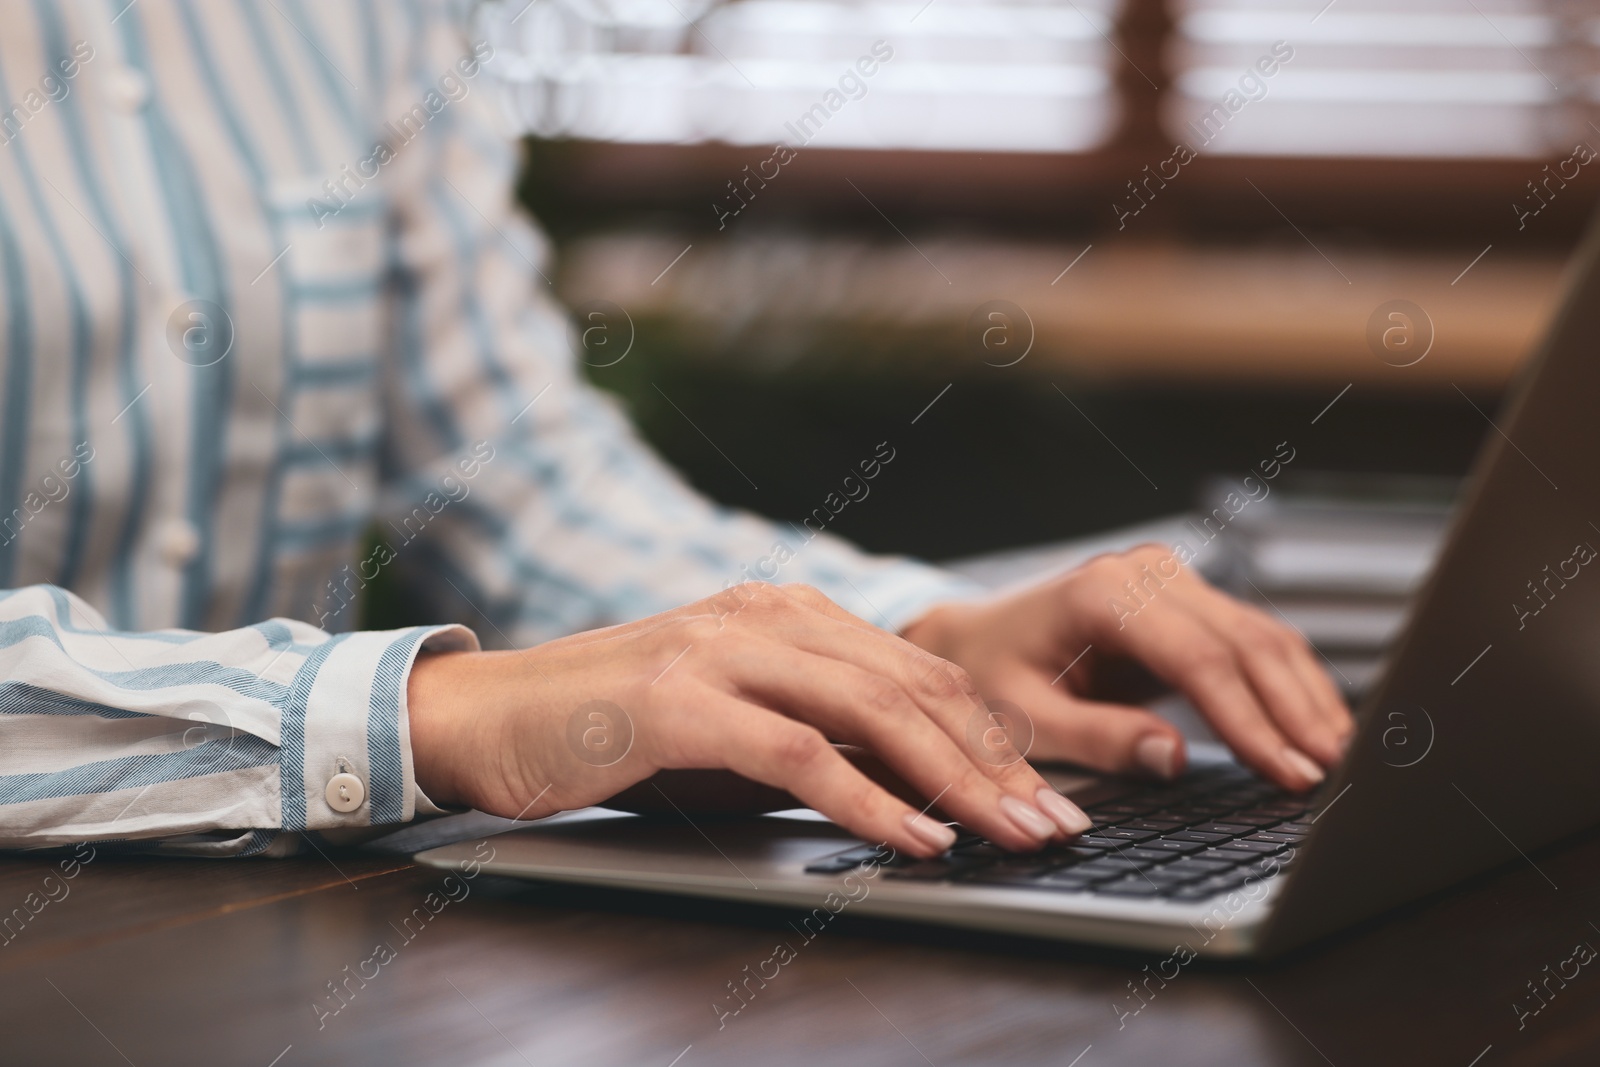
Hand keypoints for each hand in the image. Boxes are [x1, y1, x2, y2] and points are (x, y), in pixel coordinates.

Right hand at [407, 583, 1092, 857]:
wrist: (489, 718)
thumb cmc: (615, 729)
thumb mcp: (735, 726)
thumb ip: (818, 738)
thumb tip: (918, 789)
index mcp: (788, 610)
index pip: (920, 672)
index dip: (995, 736)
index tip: (1048, 794)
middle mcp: (765, 614)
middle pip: (913, 689)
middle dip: (996, 764)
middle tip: (1056, 825)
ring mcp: (721, 648)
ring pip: (870, 712)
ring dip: (952, 782)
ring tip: (1010, 836)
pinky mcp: (679, 700)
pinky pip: (796, 752)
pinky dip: (865, 799)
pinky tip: (914, 838)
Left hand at [900, 544, 1352, 790]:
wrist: (977, 638)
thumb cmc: (991, 676)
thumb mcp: (1025, 718)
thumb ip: (1098, 738)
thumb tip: (1172, 757)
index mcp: (1102, 593)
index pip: (1198, 658)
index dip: (1250, 719)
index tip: (1287, 772)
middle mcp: (1145, 572)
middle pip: (1244, 641)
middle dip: (1292, 712)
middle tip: (1329, 776)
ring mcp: (1170, 579)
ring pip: (1261, 636)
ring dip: (1304, 697)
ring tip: (1338, 760)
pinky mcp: (1188, 600)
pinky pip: (1251, 641)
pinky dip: (1289, 684)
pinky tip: (1315, 728)